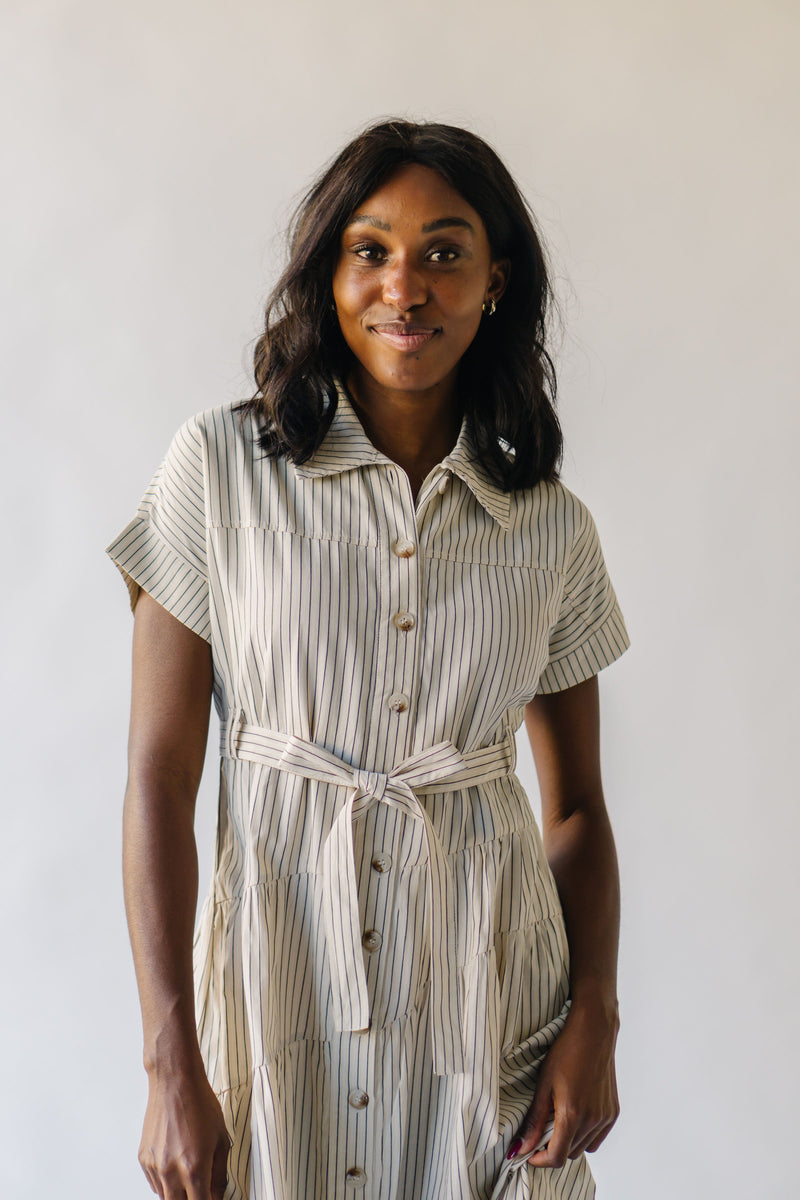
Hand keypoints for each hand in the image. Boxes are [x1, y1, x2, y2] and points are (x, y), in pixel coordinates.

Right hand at [139, 1066, 230, 1199]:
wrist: (175, 1082)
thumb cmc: (201, 1105)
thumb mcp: (221, 1139)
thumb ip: (219, 1174)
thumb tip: (217, 1195)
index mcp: (194, 1167)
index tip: (211, 1198)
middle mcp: (170, 1171)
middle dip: (191, 1199)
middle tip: (200, 1189)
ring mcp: (155, 1166)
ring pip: (165, 1197)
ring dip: (178, 1194)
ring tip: (189, 1174)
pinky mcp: (143, 1158)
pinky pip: (154, 1184)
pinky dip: (166, 1184)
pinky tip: (176, 1167)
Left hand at [509, 999, 619, 1169]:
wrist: (594, 1032)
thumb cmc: (566, 1052)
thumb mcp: (543, 1084)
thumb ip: (534, 1120)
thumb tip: (522, 1147)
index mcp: (573, 1114)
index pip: (556, 1157)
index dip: (540, 1160)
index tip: (529, 1153)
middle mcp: (593, 1120)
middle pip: (569, 1153)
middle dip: (552, 1147)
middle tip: (541, 1128)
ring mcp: (605, 1117)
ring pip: (583, 1147)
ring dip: (569, 1141)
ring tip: (558, 1116)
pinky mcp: (613, 1113)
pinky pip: (596, 1138)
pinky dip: (584, 1135)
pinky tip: (576, 1114)